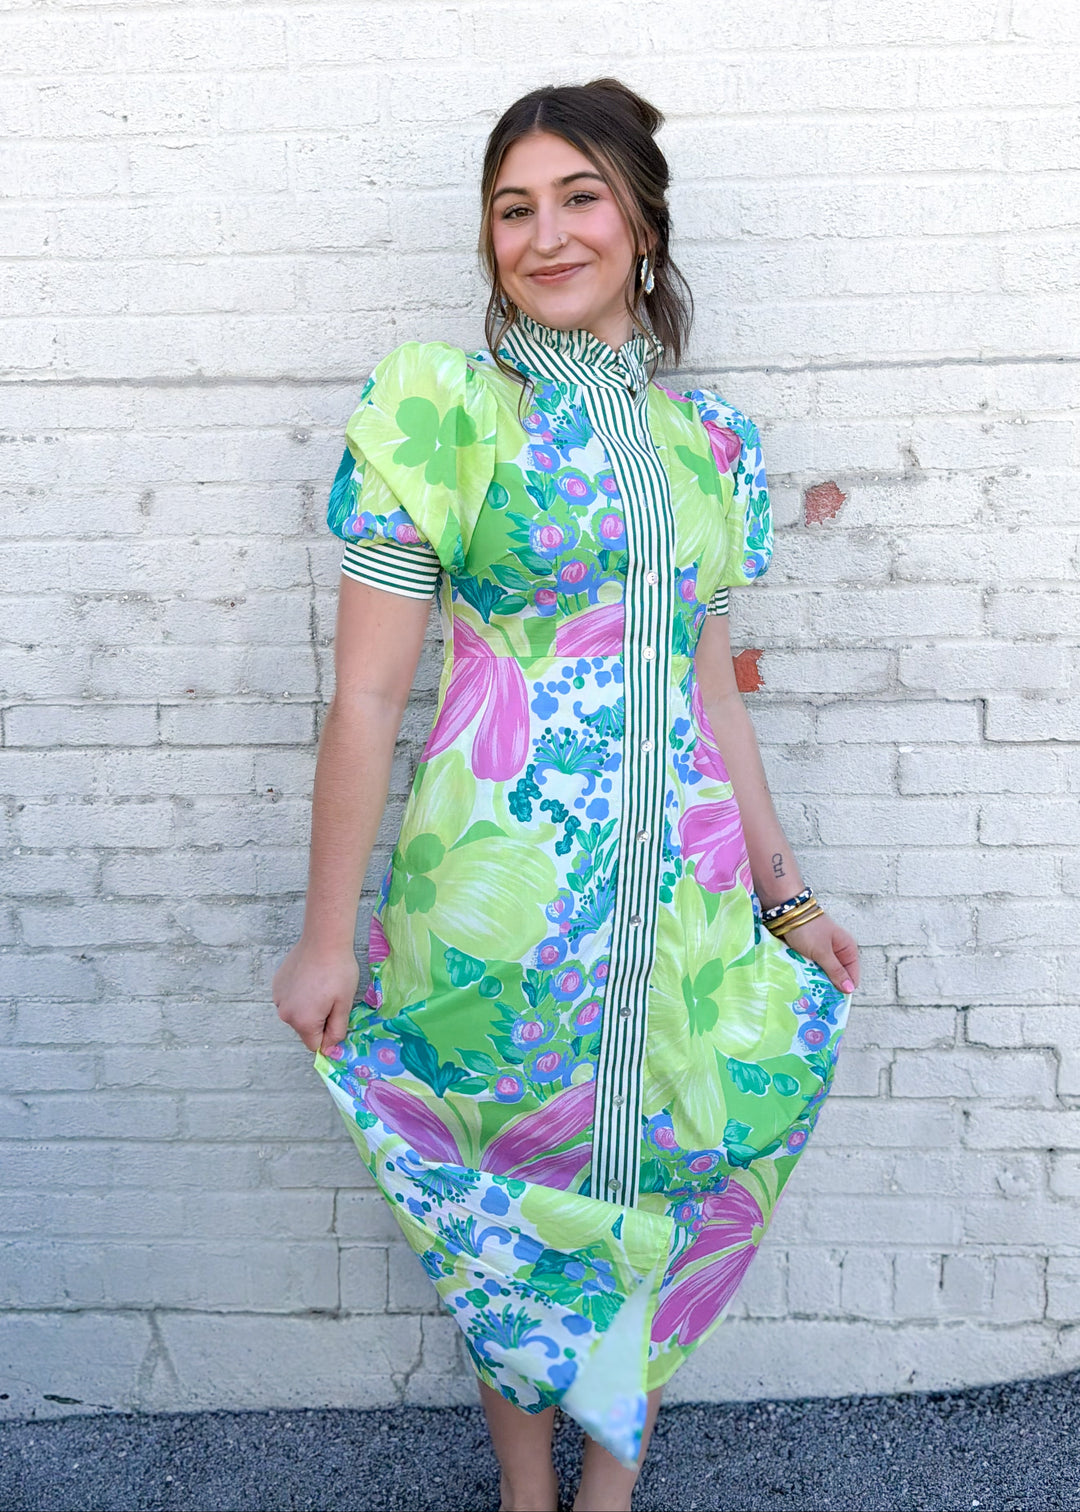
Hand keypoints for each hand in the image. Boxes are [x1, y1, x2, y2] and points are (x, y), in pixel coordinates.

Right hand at [272, 938, 360, 1053]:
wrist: (324, 940)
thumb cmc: (338, 972)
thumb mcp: (345, 1005)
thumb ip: (337, 1031)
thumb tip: (329, 1050)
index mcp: (303, 1022)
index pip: (314, 1045)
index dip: (328, 1035)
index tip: (337, 1016)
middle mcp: (285, 1014)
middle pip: (305, 1029)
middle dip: (319, 1020)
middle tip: (331, 997)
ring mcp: (278, 998)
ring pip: (297, 1014)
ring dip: (308, 1006)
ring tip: (321, 985)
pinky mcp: (276, 984)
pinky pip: (290, 998)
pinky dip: (300, 994)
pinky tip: (310, 978)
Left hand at [774, 910, 858, 995]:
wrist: (786, 913)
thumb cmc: (807, 929)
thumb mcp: (823, 952)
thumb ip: (836, 971)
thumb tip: (850, 989)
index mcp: (847, 949)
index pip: (852, 976)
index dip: (844, 988)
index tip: (832, 999)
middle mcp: (838, 951)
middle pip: (837, 976)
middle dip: (829, 985)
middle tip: (818, 995)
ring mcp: (824, 952)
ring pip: (824, 974)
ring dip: (817, 980)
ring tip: (809, 987)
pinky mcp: (811, 953)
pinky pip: (813, 968)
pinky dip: (809, 973)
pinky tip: (803, 979)